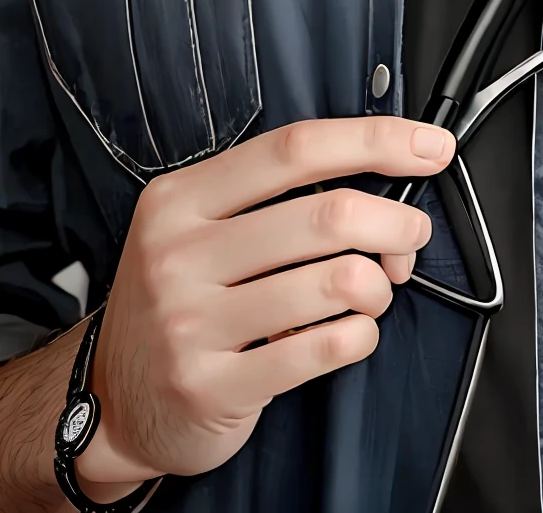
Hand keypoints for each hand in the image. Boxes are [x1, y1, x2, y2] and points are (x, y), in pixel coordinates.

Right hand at [74, 117, 453, 496]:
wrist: (113, 401)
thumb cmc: (179, 302)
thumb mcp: (198, 231)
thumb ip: (274, 204)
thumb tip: (382, 187)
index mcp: (180, 198)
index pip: (293, 149)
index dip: (373, 141)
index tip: (429, 146)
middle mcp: (178, 253)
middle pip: (325, 215)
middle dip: (394, 223)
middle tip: (408, 238)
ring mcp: (190, 322)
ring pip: (333, 284)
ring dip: (378, 287)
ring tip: (371, 292)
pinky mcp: (211, 386)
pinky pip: (320, 350)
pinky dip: (359, 336)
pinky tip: (350, 332)